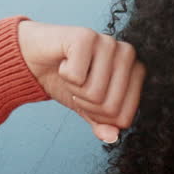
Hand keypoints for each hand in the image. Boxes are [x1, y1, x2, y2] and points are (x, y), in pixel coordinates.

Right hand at [16, 19, 145, 143]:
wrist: (37, 57)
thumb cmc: (68, 81)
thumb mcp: (88, 108)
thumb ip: (102, 124)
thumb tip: (112, 137)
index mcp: (136, 73)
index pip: (124, 119)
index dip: (100, 118)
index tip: (89, 100)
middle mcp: (128, 55)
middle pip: (110, 108)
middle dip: (86, 105)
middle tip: (78, 86)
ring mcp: (109, 42)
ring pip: (95, 93)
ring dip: (74, 90)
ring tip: (72, 73)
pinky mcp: (86, 36)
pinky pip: (76, 76)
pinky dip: (64, 75)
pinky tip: (64, 61)